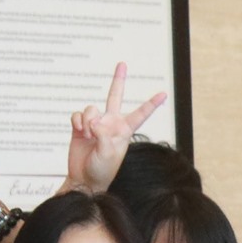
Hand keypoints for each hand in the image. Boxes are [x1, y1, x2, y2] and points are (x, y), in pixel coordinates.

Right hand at [66, 62, 166, 192]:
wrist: (84, 179)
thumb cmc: (102, 170)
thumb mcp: (108, 154)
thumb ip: (104, 135)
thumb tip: (94, 121)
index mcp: (124, 130)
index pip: (140, 114)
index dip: (151, 104)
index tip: (163, 94)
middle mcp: (111, 123)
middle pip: (115, 96)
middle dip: (118, 80)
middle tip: (122, 63)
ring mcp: (96, 123)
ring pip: (91, 108)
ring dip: (88, 118)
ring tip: (88, 133)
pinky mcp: (80, 127)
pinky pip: (78, 115)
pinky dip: (77, 121)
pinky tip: (79, 131)